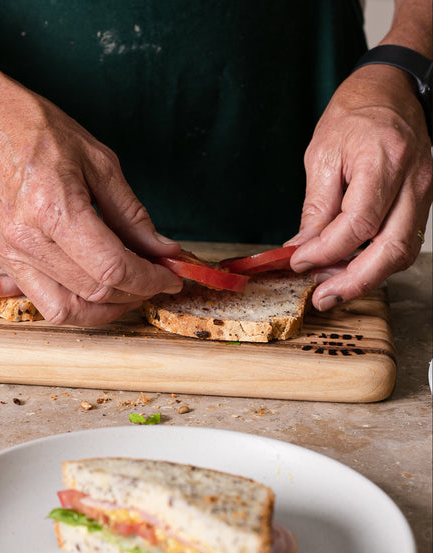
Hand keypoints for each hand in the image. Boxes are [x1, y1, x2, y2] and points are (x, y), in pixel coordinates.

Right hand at [0, 69, 181, 325]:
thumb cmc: (40, 133)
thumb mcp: (100, 164)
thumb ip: (133, 215)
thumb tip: (162, 250)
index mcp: (55, 208)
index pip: (112, 267)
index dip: (149, 279)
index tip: (170, 277)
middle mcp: (29, 239)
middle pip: (95, 291)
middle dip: (137, 292)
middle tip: (156, 278)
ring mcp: (12, 254)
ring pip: (69, 310)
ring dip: (107, 309)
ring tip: (130, 291)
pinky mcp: (4, 260)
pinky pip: (45, 305)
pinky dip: (78, 306)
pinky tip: (97, 290)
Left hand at [287, 64, 431, 310]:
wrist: (392, 91)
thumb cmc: (354, 114)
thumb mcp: (322, 154)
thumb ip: (317, 205)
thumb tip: (303, 246)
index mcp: (383, 161)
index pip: (358, 223)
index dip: (326, 250)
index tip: (298, 261)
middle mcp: (413, 181)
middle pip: (391, 248)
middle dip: (353, 281)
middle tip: (321, 297)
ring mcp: (424, 192)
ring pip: (403, 252)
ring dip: (366, 278)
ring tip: (331, 288)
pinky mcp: (422, 202)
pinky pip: (404, 242)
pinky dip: (377, 263)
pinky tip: (350, 269)